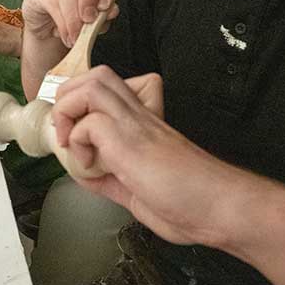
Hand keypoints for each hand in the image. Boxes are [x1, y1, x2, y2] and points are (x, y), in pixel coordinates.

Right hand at [21, 0, 119, 48]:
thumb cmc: (77, 19)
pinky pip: (51, 2)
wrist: (50, 29)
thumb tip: (112, 11)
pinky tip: (66, 35)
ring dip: (74, 16)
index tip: (105, 6)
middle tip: (89, 19)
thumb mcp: (95, 20)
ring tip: (77, 35)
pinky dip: (62, 23)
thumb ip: (105, 14)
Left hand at [52, 66, 240, 247]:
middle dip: (67, 98)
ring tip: (70, 143)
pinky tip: (91, 167)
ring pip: (89, 85)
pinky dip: (77, 143)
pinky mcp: (129, 140)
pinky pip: (88, 123)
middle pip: (94, 76)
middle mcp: (137, 116)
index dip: (80, 102)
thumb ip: (110, 178)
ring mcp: (134, 124)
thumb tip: (85, 174)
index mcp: (141, 123)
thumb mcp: (138, 189)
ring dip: (67, 112)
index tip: (71, 134)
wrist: (218, 208)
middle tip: (66, 133)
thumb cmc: (191, 200)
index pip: (104, 89)